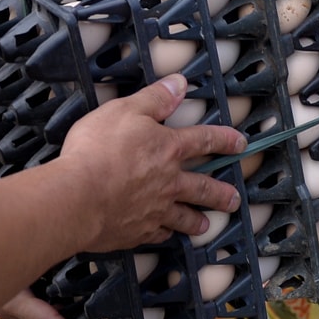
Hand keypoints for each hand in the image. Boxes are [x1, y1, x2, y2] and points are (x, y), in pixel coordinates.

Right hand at [57, 75, 245, 253]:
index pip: (204, 140)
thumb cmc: (97, 150)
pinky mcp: (136, 232)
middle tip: (234, 200)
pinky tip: (165, 235)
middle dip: (221, 194)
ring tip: (205, 225)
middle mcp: (168, 182)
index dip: (225, 139)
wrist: (76, 196)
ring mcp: (154, 211)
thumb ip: (154, 99)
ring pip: (184, 218)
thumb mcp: (124, 110)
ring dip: (196, 221)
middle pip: (203, 188)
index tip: (241, 144)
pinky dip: (164, 234)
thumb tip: (179, 84)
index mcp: (168, 149)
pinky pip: (158, 234)